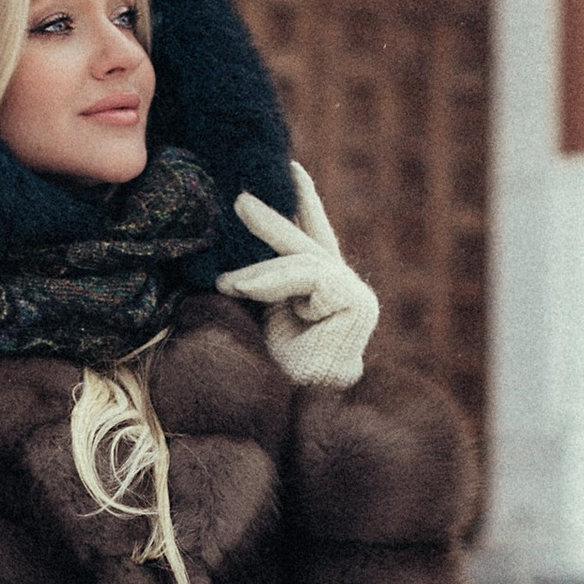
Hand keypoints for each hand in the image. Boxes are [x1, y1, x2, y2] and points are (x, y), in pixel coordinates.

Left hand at [223, 164, 381, 388]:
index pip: (311, 238)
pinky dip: (273, 281)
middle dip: (273, 219)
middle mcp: (344, 291)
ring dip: (260, 272)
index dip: (303, 203)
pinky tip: (243, 289)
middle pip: (306, 244)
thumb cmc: (268, 373)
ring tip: (227, 282)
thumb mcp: (256, 315)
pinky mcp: (357, 304)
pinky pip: (310, 276)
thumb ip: (256, 281)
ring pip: (304, 262)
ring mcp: (355, 297)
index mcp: (323, 293)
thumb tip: (225, 250)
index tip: (289, 168)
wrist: (290, 415)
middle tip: (239, 197)